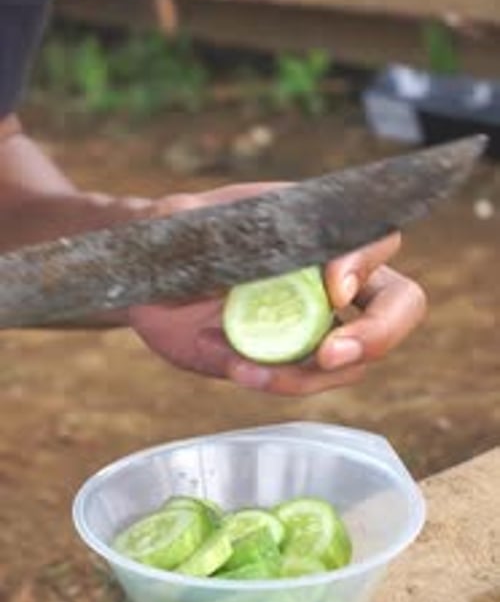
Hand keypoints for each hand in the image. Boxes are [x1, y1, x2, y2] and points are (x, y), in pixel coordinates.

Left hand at [129, 183, 426, 396]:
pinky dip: (277, 383)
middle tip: (330, 355)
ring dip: (311, 375)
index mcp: (319, 229)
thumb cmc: (175, 235)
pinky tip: (236, 369)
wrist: (152, 277)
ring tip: (248, 370)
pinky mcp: (291, 359)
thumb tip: (189, 227)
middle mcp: (331, 277)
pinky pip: (307, 379)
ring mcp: (317, 322)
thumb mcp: (178, 219)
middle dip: (378, 334)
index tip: (332, 286)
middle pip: (399, 305)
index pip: (375, 239)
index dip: (364, 263)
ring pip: (355, 358)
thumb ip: (187, 221)